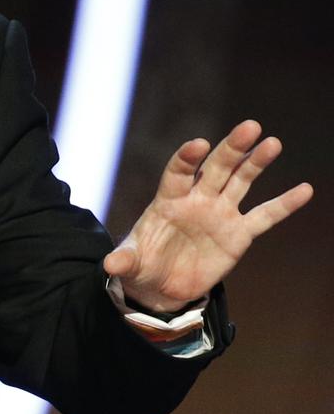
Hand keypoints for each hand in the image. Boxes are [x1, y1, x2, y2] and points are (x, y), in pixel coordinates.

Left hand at [103, 120, 312, 311]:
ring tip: (272, 143)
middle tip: (250, 127)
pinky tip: (305, 190)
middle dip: (231, 148)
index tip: (200, 144)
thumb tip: (109, 264)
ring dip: (256, 163)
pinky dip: (284, 204)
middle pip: (215, 168)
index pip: (178, 172)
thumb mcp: (130, 263)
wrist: (161, 286)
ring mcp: (220, 214)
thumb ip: (124, 259)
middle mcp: (197, 200)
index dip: (187, 158)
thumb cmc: (142, 265)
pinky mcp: (239, 234)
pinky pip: (265, 216)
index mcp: (168, 200)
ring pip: (241, 182)